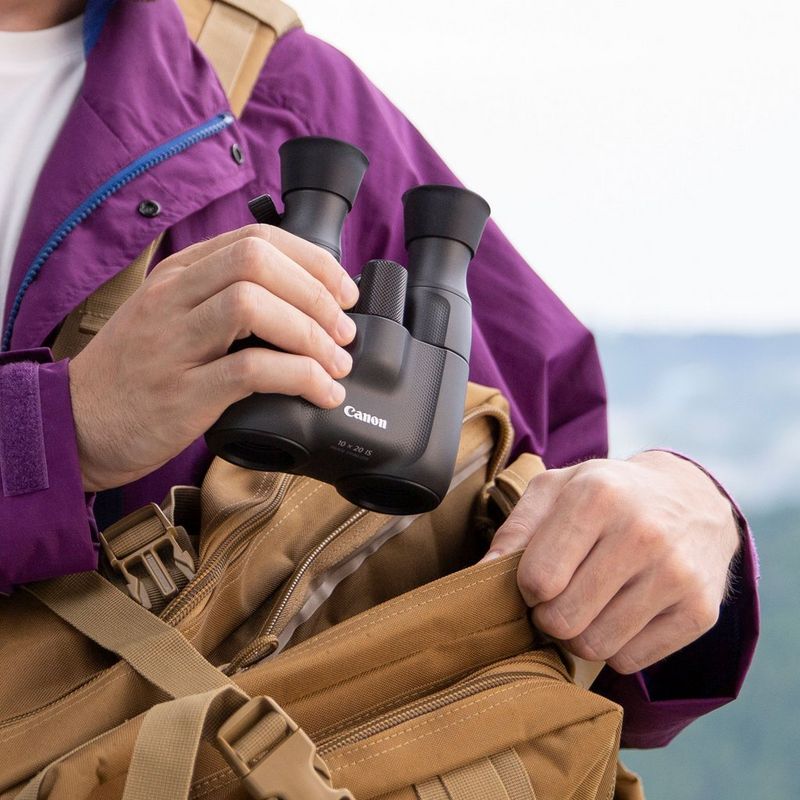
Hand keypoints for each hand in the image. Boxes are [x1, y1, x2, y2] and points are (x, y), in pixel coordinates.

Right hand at [69, 225, 358, 492]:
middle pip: (258, 262)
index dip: (313, 261)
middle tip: (344, 329)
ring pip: (253, 306)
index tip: (344, 291)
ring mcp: (174, 344)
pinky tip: (322, 392)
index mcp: (179, 275)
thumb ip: (222, 300)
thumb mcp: (172, 317)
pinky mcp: (182, 393)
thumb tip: (301, 304)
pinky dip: (300, 377)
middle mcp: (174, 299)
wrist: (78, 423)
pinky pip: (251, 370)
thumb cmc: (136, 372)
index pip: (256, 239)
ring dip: (311, 333)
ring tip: (337, 363)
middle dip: (317, 293)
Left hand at [481, 451, 740, 673]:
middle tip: (559, 598)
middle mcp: (642, 533)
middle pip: (564, 619)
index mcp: (598, 496)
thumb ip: (515, 530)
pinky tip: (621, 614)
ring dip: (580, 635)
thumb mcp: (556, 490)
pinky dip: (617, 647)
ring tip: (588, 605)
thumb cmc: (608, 495)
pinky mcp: (700, 611)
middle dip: (550, 617)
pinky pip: (632, 662)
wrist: (693, 500)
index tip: (539, 577)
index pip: (538, 579)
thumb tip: (479, 577)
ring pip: (597, 647)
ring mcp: (676, 575)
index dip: (528, 587)